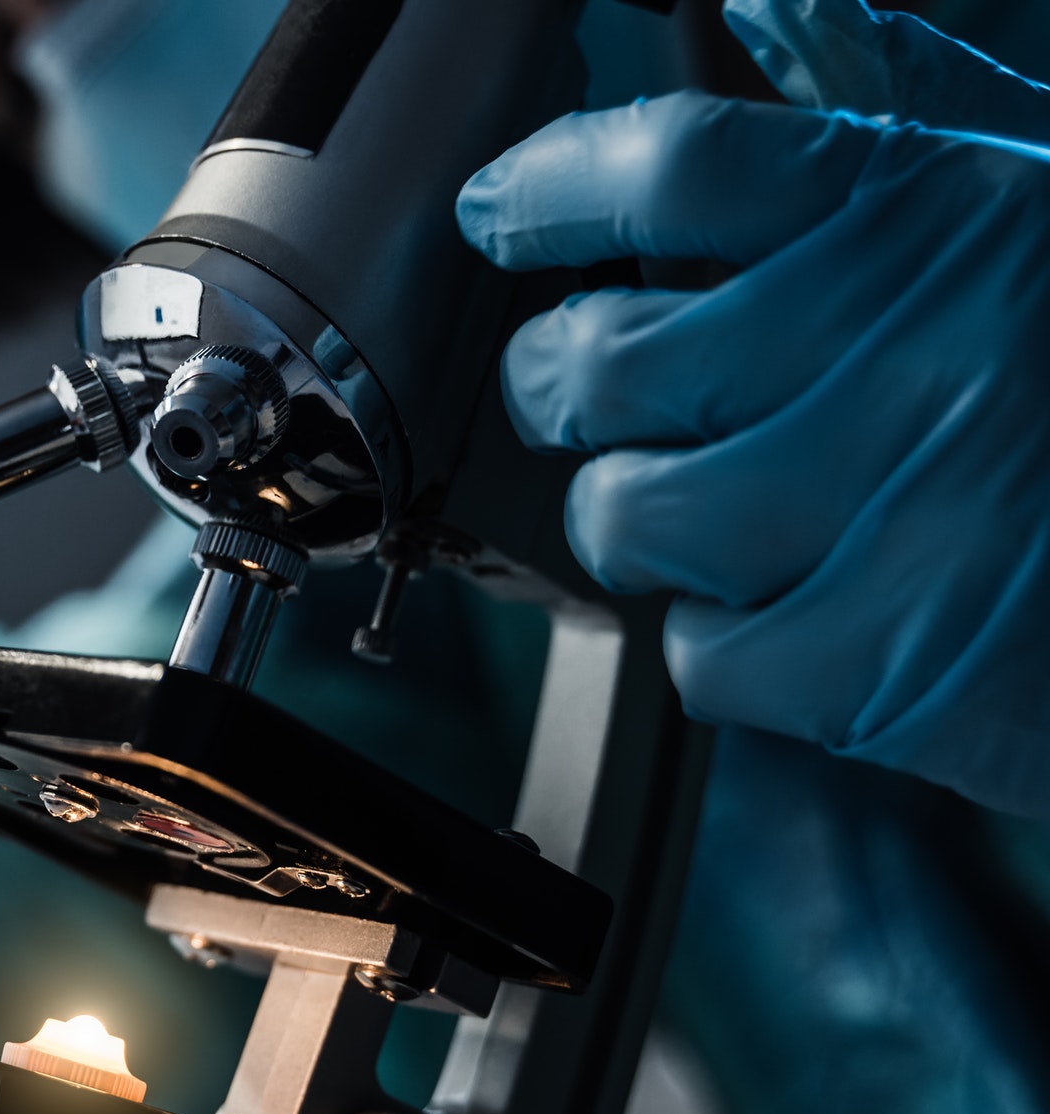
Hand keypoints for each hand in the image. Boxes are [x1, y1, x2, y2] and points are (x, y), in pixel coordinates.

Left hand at [455, 0, 1049, 817]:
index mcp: (939, 215)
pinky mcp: (888, 663)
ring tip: (715, 512)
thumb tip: (758, 17)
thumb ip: (894, 142)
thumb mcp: (1038, 223)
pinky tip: (796, 615)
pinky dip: (727, 646)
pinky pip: (701, 654)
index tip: (503, 214)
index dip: (556, 187)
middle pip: (606, 359)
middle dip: (566, 386)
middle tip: (589, 396)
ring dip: (642, 520)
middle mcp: (908, 347)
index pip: (679, 168)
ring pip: (630, 515)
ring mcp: (896, 509)